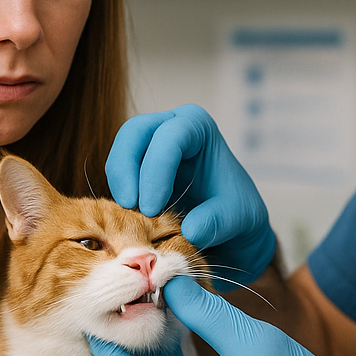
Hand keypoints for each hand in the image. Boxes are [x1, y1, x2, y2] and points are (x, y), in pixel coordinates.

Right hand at [105, 104, 275, 288]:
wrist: (228, 223)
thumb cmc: (235, 211)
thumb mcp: (237, 219)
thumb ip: (217, 222)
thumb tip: (191, 230)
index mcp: (198, 127)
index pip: (170, 137)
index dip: (156, 170)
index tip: (151, 209)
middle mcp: (171, 125)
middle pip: (133, 133)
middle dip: (126, 169)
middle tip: (128, 207)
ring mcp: (151, 142)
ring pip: (120, 152)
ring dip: (120, 184)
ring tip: (131, 217)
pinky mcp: (137, 165)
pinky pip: (118, 173)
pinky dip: (120, 194)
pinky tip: (131, 217)